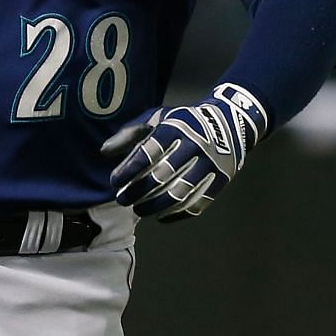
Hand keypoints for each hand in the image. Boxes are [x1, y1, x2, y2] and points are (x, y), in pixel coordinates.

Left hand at [101, 82, 268, 221]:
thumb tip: (104, 152)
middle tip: (122, 200)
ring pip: (181, 193)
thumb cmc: (183, 122)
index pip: (148, 152)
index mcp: (176, 127)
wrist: (230, 121)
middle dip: (138, 191)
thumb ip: (131, 133)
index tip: (114, 181)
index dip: (129, 169)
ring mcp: (211, 164)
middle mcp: (195, 145)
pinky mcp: (222, 179)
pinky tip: (162, 217)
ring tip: (139, 210)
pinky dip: (178, 214)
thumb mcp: (157, 118)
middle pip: (163, 175)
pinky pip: (199, 203)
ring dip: (156, 206)